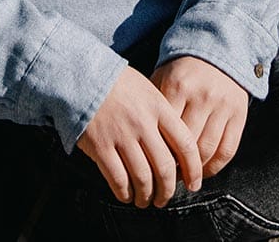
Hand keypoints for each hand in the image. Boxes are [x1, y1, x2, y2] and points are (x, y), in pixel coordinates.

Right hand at [77, 66, 202, 207]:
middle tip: (164, 198)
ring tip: (145, 201)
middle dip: (167, 190)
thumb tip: (177, 152)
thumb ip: (163, 117)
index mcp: (159, 108)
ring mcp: (121, 136)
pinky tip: (126, 195)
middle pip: (165, 167)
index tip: (194, 183)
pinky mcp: (100, 146)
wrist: (84, 76)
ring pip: (142, 177)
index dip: (193, 170)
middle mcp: (143, 124)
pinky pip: (118, 178)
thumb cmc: (119, 84)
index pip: (186, 145)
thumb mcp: (148, 91)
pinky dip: (124, 192)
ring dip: (146, 195)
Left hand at [151, 55, 249, 178]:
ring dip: (194, 171)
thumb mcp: (162, 78)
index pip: (164, 130)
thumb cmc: (183, 72)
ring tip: (183, 179)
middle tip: (165, 177)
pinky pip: (227, 150)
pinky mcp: (239, 114)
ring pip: (207, 150)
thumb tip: (140, 142)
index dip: (157, 152)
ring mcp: (222, 106)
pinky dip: (215, 167)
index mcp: (177, 86)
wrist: (218, 51)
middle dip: (174, 166)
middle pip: (185, 144)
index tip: (149, 165)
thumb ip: (152, 106)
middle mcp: (202, 96)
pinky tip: (203, 172)